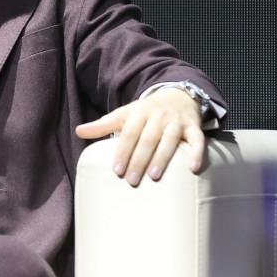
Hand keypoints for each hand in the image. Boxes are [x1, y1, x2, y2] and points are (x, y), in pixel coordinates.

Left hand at [74, 87, 207, 185]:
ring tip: (155, 176)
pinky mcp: (194, 127)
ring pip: (169, 139)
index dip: (122, 151)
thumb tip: (78, 131)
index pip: (129, 133)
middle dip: (139, 159)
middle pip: (148, 138)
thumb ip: (102, 125)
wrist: (178, 95)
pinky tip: (193, 169)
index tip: (116, 170)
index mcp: (139, 113)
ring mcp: (177, 121)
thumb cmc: (146, 112)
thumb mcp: (124, 114)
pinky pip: (198, 139)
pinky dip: (197, 153)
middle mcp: (158, 116)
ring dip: (163, 158)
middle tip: (132, 181)